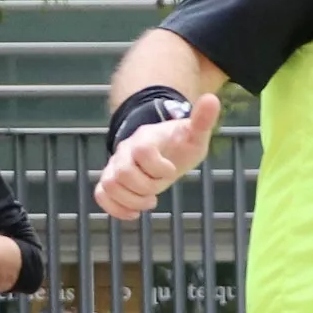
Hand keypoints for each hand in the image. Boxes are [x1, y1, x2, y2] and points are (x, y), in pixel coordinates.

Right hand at [96, 93, 220, 219]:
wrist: (163, 149)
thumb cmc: (180, 143)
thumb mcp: (195, 134)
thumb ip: (202, 119)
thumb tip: (212, 99)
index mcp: (145, 138)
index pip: (143, 152)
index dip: (159, 167)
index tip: (172, 171)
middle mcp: (125, 151)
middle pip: (122, 173)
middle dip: (145, 187)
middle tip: (160, 188)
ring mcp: (115, 166)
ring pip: (109, 185)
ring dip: (132, 201)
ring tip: (149, 201)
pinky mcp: (111, 180)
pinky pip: (101, 194)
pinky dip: (115, 209)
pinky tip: (134, 213)